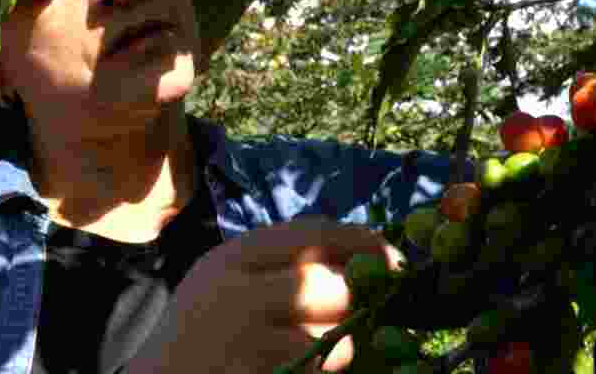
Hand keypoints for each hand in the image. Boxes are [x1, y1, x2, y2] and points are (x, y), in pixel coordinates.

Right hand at [126, 216, 405, 373]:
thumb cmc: (202, 332)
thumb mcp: (229, 280)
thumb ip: (281, 264)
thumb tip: (365, 256)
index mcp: (232, 258)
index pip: (312, 235)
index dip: (362, 242)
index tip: (393, 257)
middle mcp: (232, 294)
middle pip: (324, 287)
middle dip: (355, 303)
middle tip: (370, 313)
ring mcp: (237, 343)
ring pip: (325, 342)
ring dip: (340, 351)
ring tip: (323, 352)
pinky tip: (301, 371)